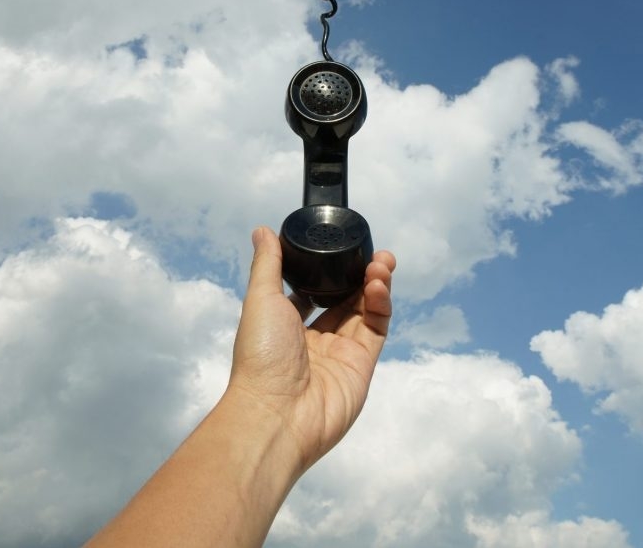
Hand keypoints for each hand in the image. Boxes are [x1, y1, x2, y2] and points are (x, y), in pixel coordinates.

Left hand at [227, 226, 395, 472]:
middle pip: (344, 300)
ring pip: (364, 311)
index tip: (339, 250)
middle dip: (359, 274)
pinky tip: (379, 284)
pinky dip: (381, 305)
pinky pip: (376, 329)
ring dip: (374, 284)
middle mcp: (313, 340)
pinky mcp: (362, 366)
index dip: (327, 272)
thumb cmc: (261, 355)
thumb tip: (263, 230)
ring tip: (382, 262)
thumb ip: (267, 265)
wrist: (278, 413)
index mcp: (285, 326)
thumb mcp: (260, 299)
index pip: (312, 294)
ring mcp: (340, 353)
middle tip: (374, 253)